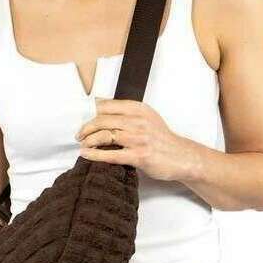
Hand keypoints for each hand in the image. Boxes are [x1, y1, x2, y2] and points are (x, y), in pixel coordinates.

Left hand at [75, 98, 200, 182]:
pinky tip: (87, 155)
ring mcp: (138, 139)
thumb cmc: (162, 140)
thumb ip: (127, 112)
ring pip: (104, 135)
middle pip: (102, 120)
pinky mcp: (139, 156)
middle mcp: (138, 121)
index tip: (84, 119)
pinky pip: (111, 154)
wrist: (182, 157)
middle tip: (80, 134)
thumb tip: (100, 106)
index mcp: (139, 109)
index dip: (91, 112)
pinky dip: (95, 154)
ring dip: (88, 140)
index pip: (107, 105)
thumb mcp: (147, 118)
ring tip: (83, 144)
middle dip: (86, 127)